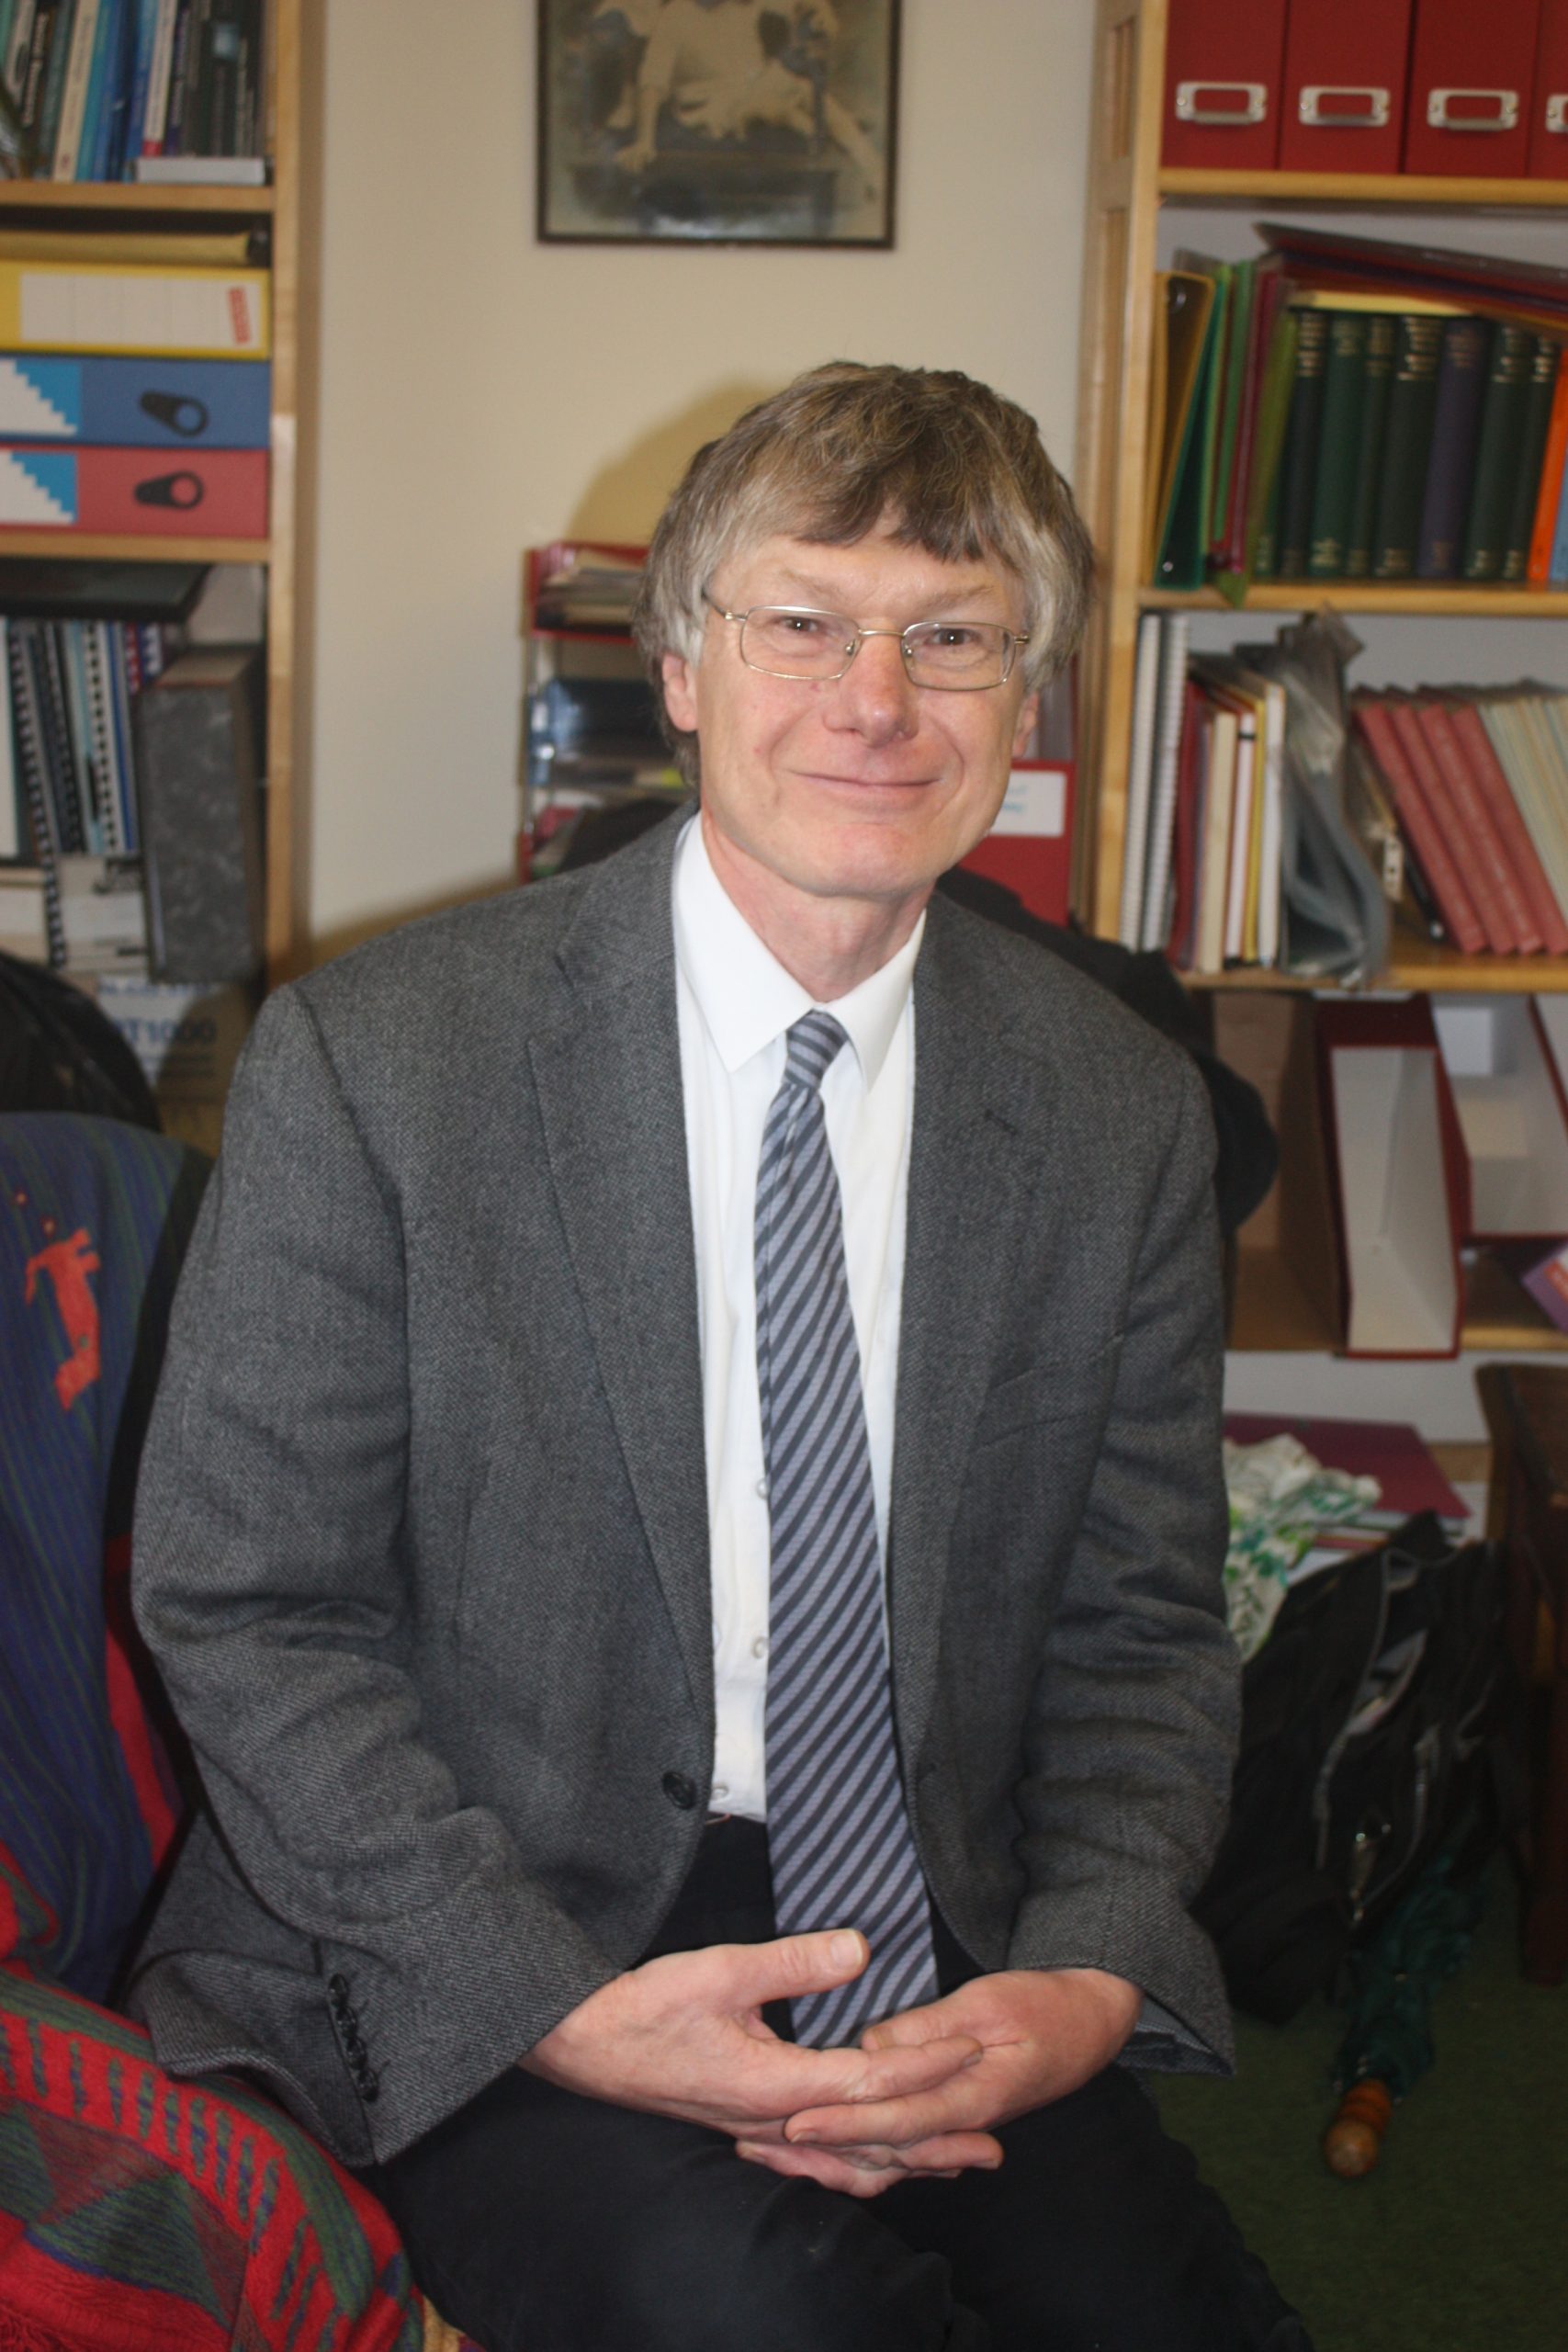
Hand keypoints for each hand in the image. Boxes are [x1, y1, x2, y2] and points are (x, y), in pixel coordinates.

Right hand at [520, 1930, 983, 2184]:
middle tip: (993, 2145)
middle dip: (934, 2142)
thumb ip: (795, 1963)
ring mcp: (759, 2132)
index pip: (872, 2081)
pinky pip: (817, 2160)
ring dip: (903, 2162)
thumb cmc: (648, 2008)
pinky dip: (857, 2166)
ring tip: (952, 2165)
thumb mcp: (722, 1970)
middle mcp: (774, 2121)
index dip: (928, 2065)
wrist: (586, 2046)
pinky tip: (873, 2165)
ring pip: (846, 2161)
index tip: (975, 2050)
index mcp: (775, 2084)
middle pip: (871, 2141)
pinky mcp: (747, 2127)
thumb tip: (862, 1951)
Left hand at [736, 1967, 1141, 2195]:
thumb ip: (929, 2026)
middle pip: (883, 2148)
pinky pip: (899, 2144)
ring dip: (832, 2157)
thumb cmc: (1044, 2004)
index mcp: (975, 2096)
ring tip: (774, 2152)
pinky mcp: (951, 2117)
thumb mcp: (990, 2001)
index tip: (796, 2120)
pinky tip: (821, 2150)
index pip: (898, 2119)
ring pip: (888, 2155)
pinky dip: (858, 2149)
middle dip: (821, 2149)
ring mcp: (957, 2125)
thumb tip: (871, 2043)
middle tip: (759, 2144)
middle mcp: (962, 2123)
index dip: (845, 2122)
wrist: (1090, 2023)